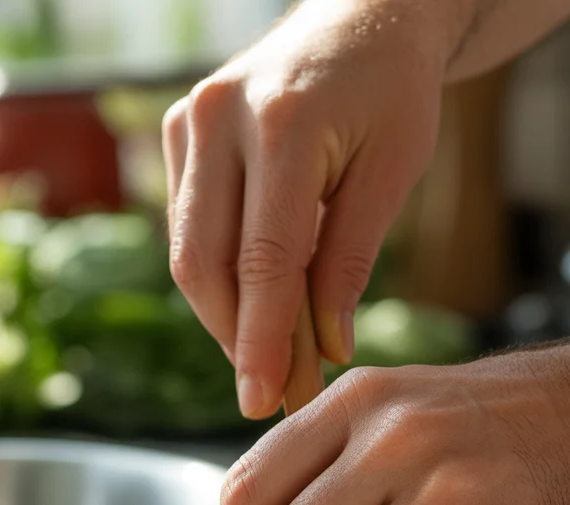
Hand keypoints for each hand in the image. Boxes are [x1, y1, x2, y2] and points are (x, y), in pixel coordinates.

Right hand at [162, 0, 465, 419]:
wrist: (360, 15)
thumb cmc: (391, 91)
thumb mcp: (392, 173)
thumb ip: (351, 262)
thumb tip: (326, 350)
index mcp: (282, 124)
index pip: (263, 261)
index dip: (262, 341)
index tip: (266, 401)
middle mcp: (217, 118)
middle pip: (205, 265)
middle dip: (238, 340)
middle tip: (275, 395)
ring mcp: (187, 122)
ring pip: (188, 255)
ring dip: (227, 317)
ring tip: (274, 359)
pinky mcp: (177, 134)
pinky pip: (188, 230)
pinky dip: (221, 279)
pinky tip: (259, 307)